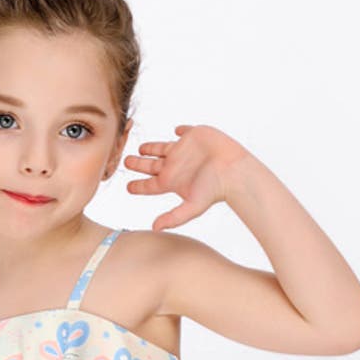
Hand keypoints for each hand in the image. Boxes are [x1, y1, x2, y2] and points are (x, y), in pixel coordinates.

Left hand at [123, 124, 250, 230]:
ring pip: (162, 148)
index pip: (149, 185)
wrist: (233, 170)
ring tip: (141, 147)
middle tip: (126, 161)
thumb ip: (173, 217)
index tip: (127, 187)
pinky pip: (185, 132)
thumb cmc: (214, 190)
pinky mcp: (195, 136)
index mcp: (171, 181)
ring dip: (152, 148)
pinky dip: (180, 131)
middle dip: (138, 164)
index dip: (138, 186)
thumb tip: (155, 229)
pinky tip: (176, 130)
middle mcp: (175, 166)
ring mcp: (184, 150)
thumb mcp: (191, 206)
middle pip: (151, 166)